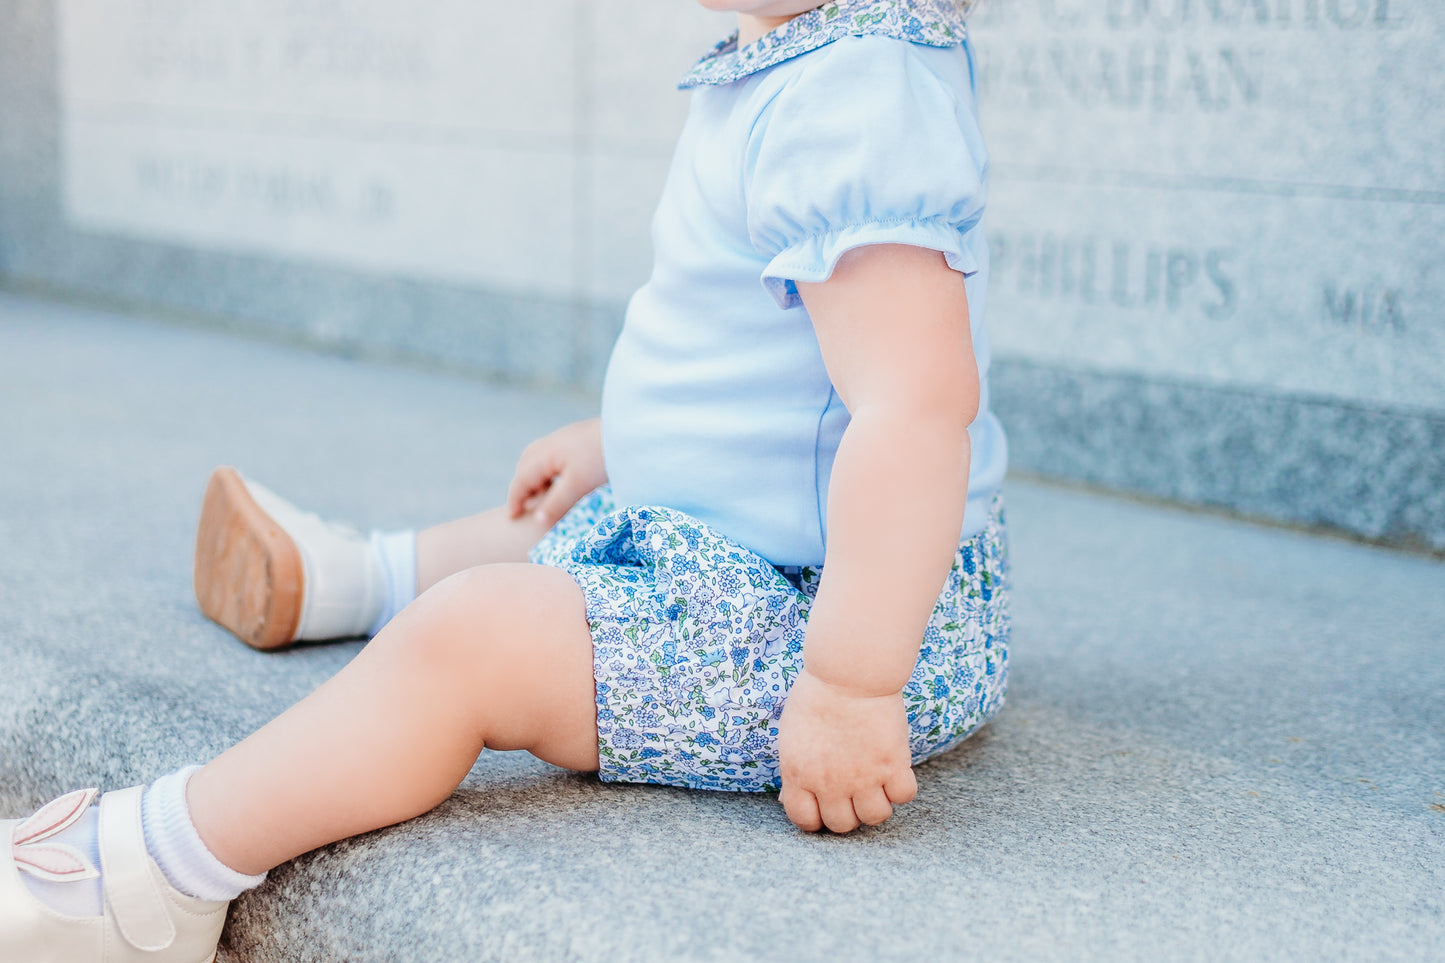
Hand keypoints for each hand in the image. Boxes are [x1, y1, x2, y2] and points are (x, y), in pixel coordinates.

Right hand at [505, 418, 606, 528]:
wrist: (629, 432)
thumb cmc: (602, 457)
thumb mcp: (578, 484)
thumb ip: (556, 504)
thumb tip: (537, 521)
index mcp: (545, 454)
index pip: (521, 479)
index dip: (515, 499)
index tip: (512, 517)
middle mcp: (550, 443)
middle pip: (526, 466)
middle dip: (522, 487)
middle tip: (525, 508)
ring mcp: (564, 439)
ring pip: (539, 460)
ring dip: (536, 479)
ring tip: (544, 498)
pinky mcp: (577, 439)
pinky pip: (553, 457)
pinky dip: (550, 472)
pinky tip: (562, 482)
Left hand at [777, 668, 917, 832]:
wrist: (848, 673)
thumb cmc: (816, 696)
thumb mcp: (791, 736)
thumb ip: (793, 770)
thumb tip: (790, 798)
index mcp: (799, 775)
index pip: (805, 821)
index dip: (816, 818)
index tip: (825, 807)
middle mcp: (830, 783)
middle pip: (842, 825)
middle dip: (848, 812)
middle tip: (853, 793)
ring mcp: (863, 777)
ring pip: (875, 817)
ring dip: (877, 804)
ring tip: (876, 784)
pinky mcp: (892, 764)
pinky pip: (904, 796)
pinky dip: (902, 787)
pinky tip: (895, 770)